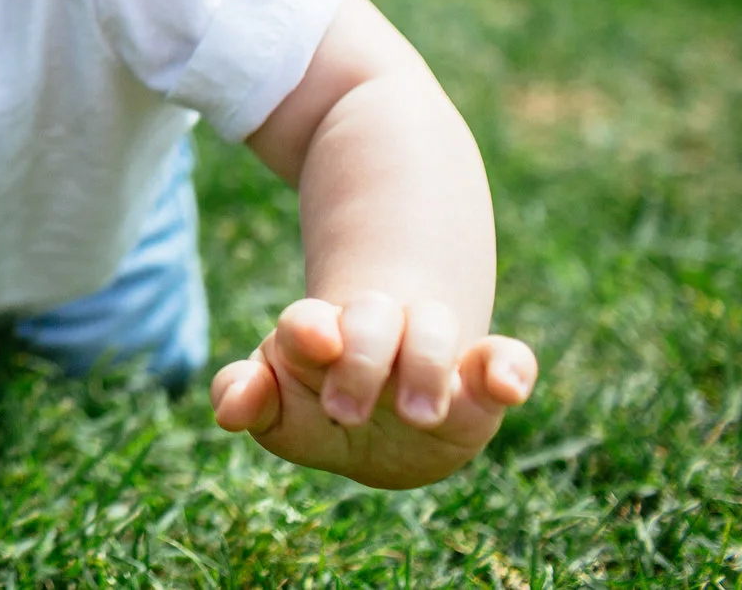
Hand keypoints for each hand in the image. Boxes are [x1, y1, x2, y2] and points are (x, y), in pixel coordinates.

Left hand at [210, 293, 538, 489]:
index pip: (308, 321)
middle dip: (362, 358)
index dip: (308, 328)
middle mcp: (377, 331)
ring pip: (435, 328)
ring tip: (416, 415)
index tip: (313, 340)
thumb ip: (246, 398)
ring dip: (426, 366)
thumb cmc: (317, 407)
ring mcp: (431, 351)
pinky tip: (507, 387)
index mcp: (319, 334)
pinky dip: (511, 368)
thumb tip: (230, 409)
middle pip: (373, 316)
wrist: (385, 425)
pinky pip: (506, 360)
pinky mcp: (480, 380)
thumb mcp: (278, 410)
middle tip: (344, 412)